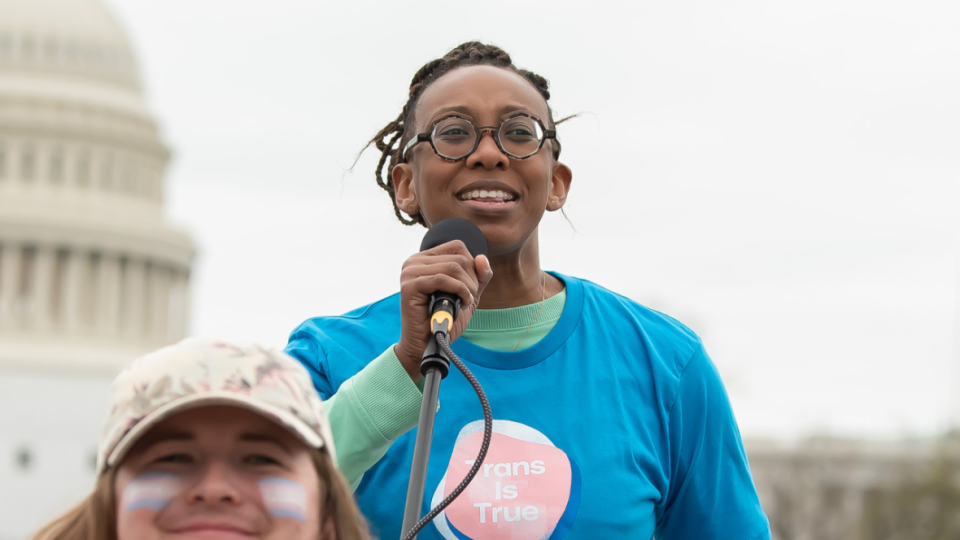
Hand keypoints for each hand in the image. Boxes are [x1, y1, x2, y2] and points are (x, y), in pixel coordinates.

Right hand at [394, 240, 492, 381]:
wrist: (428, 344)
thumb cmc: (444, 319)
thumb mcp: (467, 293)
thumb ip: (478, 276)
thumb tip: (482, 258)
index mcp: (425, 259)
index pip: (457, 246)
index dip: (472, 265)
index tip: (471, 286)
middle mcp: (414, 261)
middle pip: (458, 257)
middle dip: (472, 279)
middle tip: (469, 298)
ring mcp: (410, 272)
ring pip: (453, 267)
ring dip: (467, 287)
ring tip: (466, 302)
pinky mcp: (410, 285)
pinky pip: (442, 279)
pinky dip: (459, 291)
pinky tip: (462, 303)